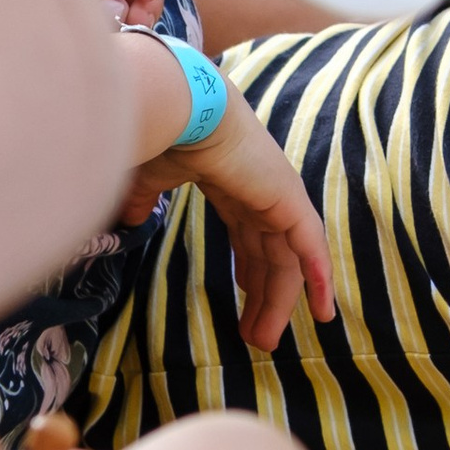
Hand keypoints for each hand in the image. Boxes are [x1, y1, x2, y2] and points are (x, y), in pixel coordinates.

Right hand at [125, 79, 335, 352]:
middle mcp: (259, 191)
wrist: (181, 108)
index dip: (248, 270)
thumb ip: (143, 202)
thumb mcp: (150, 178)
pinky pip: (310, 246)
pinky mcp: (288, 199)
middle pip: (268, 255)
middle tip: (255, 337)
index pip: (248, 236)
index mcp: (232, 184)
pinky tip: (322, 310)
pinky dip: (318, 277)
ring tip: (266, 341)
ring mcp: (277, 195)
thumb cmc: (163, 136)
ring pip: (286, 261)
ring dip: (280, 302)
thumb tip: (127, 220)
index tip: (243, 299)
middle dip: (263, 296)